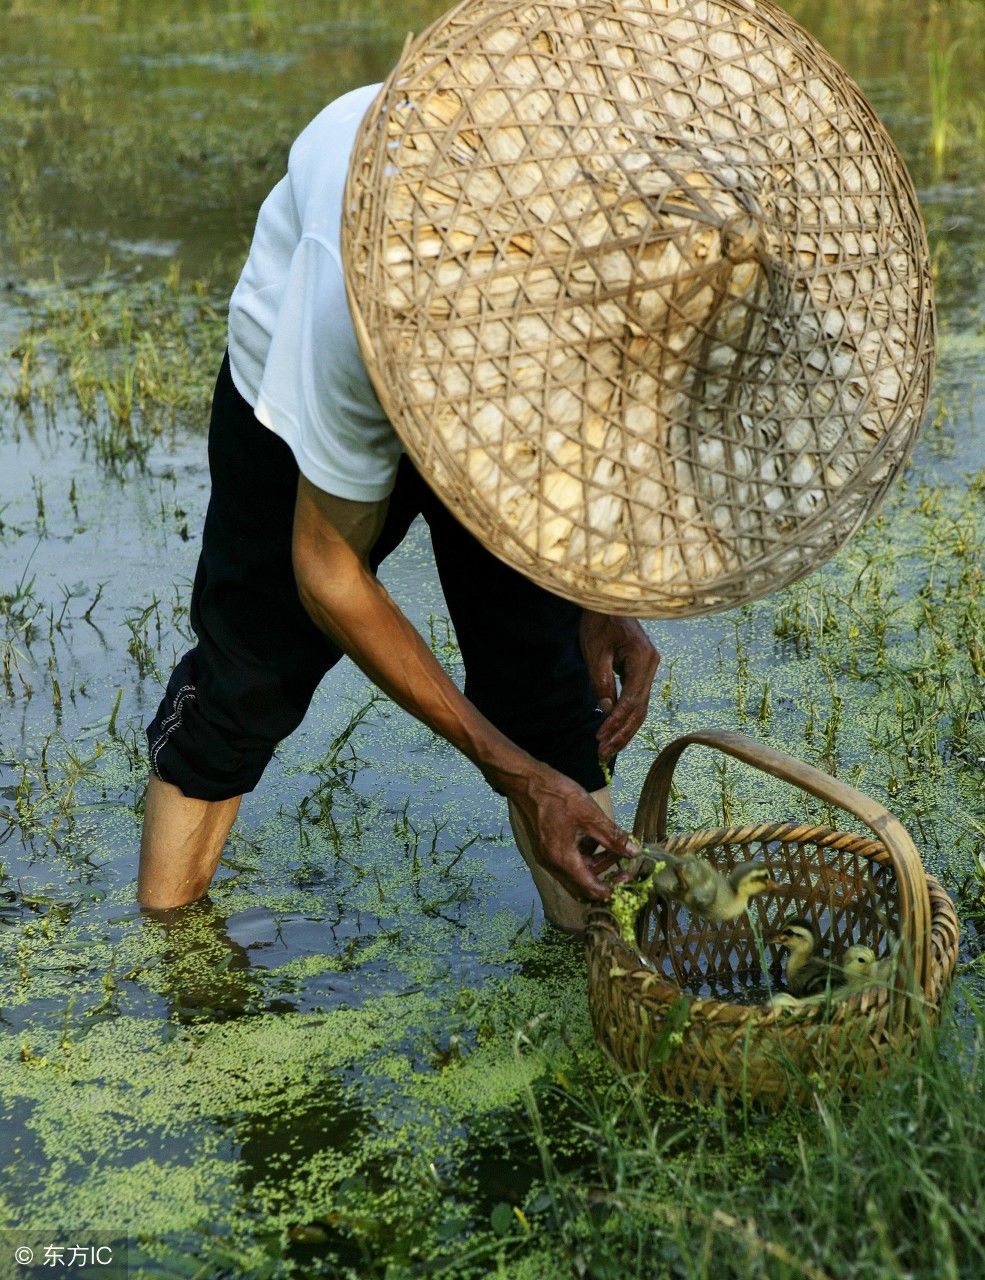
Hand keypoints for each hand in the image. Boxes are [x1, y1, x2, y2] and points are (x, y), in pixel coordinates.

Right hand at [504, 764, 638, 901]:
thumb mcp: (590, 815)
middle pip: (583, 885)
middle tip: (625, 865)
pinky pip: (570, 860)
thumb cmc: (558, 796)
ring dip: (597, 864)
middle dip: (606, 877)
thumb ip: (612, 837)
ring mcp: (549, 856)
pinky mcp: (548, 847)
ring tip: (615, 847)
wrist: (528, 783)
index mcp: (564, 859)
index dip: (611, 888)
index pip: (590, 888)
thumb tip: (634, 852)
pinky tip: (596, 838)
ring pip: (578, 872)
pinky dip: (586, 855)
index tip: (627, 878)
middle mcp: (554, 864)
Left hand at [579, 612, 659, 760]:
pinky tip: (613, 733)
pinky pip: (636, 700)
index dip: (615, 722)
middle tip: (603, 754)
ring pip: (640, 709)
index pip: (632, 700)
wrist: (607, 600)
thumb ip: (601, 680)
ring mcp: (648, 669)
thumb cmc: (600, 620)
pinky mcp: (640, 671)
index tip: (600, 738)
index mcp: (643, 659)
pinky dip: (625, 718)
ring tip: (607, 750)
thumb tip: (605, 709)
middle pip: (640, 710)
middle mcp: (651, 666)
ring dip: (624, 731)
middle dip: (621, 734)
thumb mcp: (595, 650)